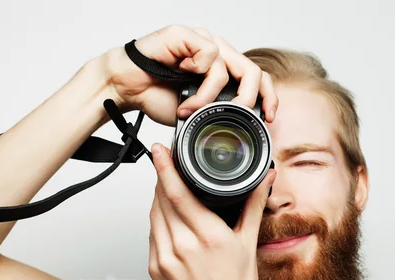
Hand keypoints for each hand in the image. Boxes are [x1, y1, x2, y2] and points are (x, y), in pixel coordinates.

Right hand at [98, 24, 277, 125]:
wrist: (127, 87)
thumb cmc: (156, 96)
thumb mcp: (196, 113)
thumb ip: (217, 114)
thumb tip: (239, 129)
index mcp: (221, 68)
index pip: (256, 78)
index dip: (267, 97)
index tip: (268, 118)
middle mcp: (216, 52)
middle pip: (252, 71)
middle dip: (248, 99)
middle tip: (236, 114)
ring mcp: (202, 41)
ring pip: (228, 68)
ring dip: (209, 97)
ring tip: (188, 109)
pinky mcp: (188, 35)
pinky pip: (208, 56)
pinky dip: (197, 80)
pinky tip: (180, 81)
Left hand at [147, 142, 276, 279]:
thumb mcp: (248, 242)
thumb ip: (253, 205)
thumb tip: (265, 178)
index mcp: (208, 237)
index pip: (178, 193)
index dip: (166, 168)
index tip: (159, 151)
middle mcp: (183, 248)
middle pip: (161, 201)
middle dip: (162, 180)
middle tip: (166, 165)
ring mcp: (165, 260)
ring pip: (153, 217)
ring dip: (158, 200)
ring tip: (168, 191)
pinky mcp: (155, 270)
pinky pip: (152, 236)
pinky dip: (158, 223)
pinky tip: (169, 220)